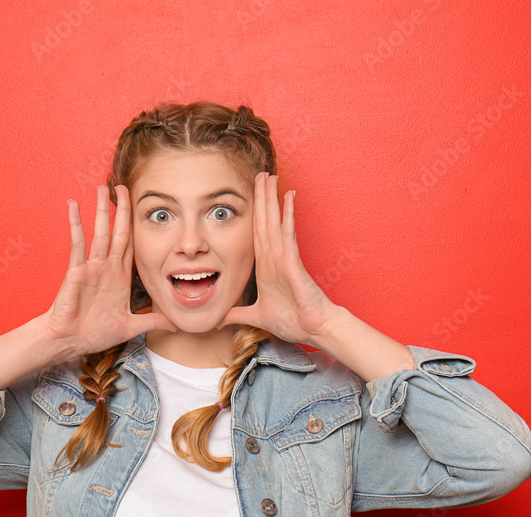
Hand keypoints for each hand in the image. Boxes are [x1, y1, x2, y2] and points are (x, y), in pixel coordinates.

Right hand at [43, 184, 176, 355]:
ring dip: (101, 210)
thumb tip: (176, 324)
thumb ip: (153, 321)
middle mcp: (106, 267)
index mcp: (119, 277)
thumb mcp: (131, 325)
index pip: (130, 245)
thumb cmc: (95, 333)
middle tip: (123, 186)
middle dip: (121, 210)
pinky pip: (77, 243)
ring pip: (99, 232)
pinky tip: (74, 205)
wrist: (70, 341)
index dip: (136, 226)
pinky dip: (75, 223)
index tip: (141, 208)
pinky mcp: (76, 271)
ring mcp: (91, 267)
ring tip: (102, 187)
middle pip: (116, 232)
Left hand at [217, 172, 338, 345]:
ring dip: (271, 198)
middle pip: (265, 221)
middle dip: (262, 197)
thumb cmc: (292, 321)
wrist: (312, 329)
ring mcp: (284, 257)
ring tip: (270, 175)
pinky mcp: (293, 261)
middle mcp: (274, 257)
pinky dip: (287, 215)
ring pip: (275, 221)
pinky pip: (288, 234)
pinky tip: (288, 197)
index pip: (256, 233)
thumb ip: (237, 314)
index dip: (253, 212)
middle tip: (260, 172)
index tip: (250, 193)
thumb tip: (218, 320)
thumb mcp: (256, 316)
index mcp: (265, 266)